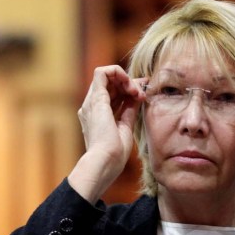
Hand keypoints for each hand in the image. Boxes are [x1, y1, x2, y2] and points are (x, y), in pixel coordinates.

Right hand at [69, 66, 145, 202]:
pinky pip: (103, 72)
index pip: (113, 94)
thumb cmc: (114, 153)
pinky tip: (131, 86)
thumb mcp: (126, 126)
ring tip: (137, 92)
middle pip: (111, 84)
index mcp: (97, 116)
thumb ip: (130, 109)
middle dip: (130, 83)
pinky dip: (119, 73)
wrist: (105, 162)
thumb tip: (138, 94)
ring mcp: (92, 102)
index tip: (143, 95)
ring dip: (126, 79)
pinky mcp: (96, 98)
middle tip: (143, 93)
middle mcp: (91, 107)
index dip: (128, 89)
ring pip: (107, 76)